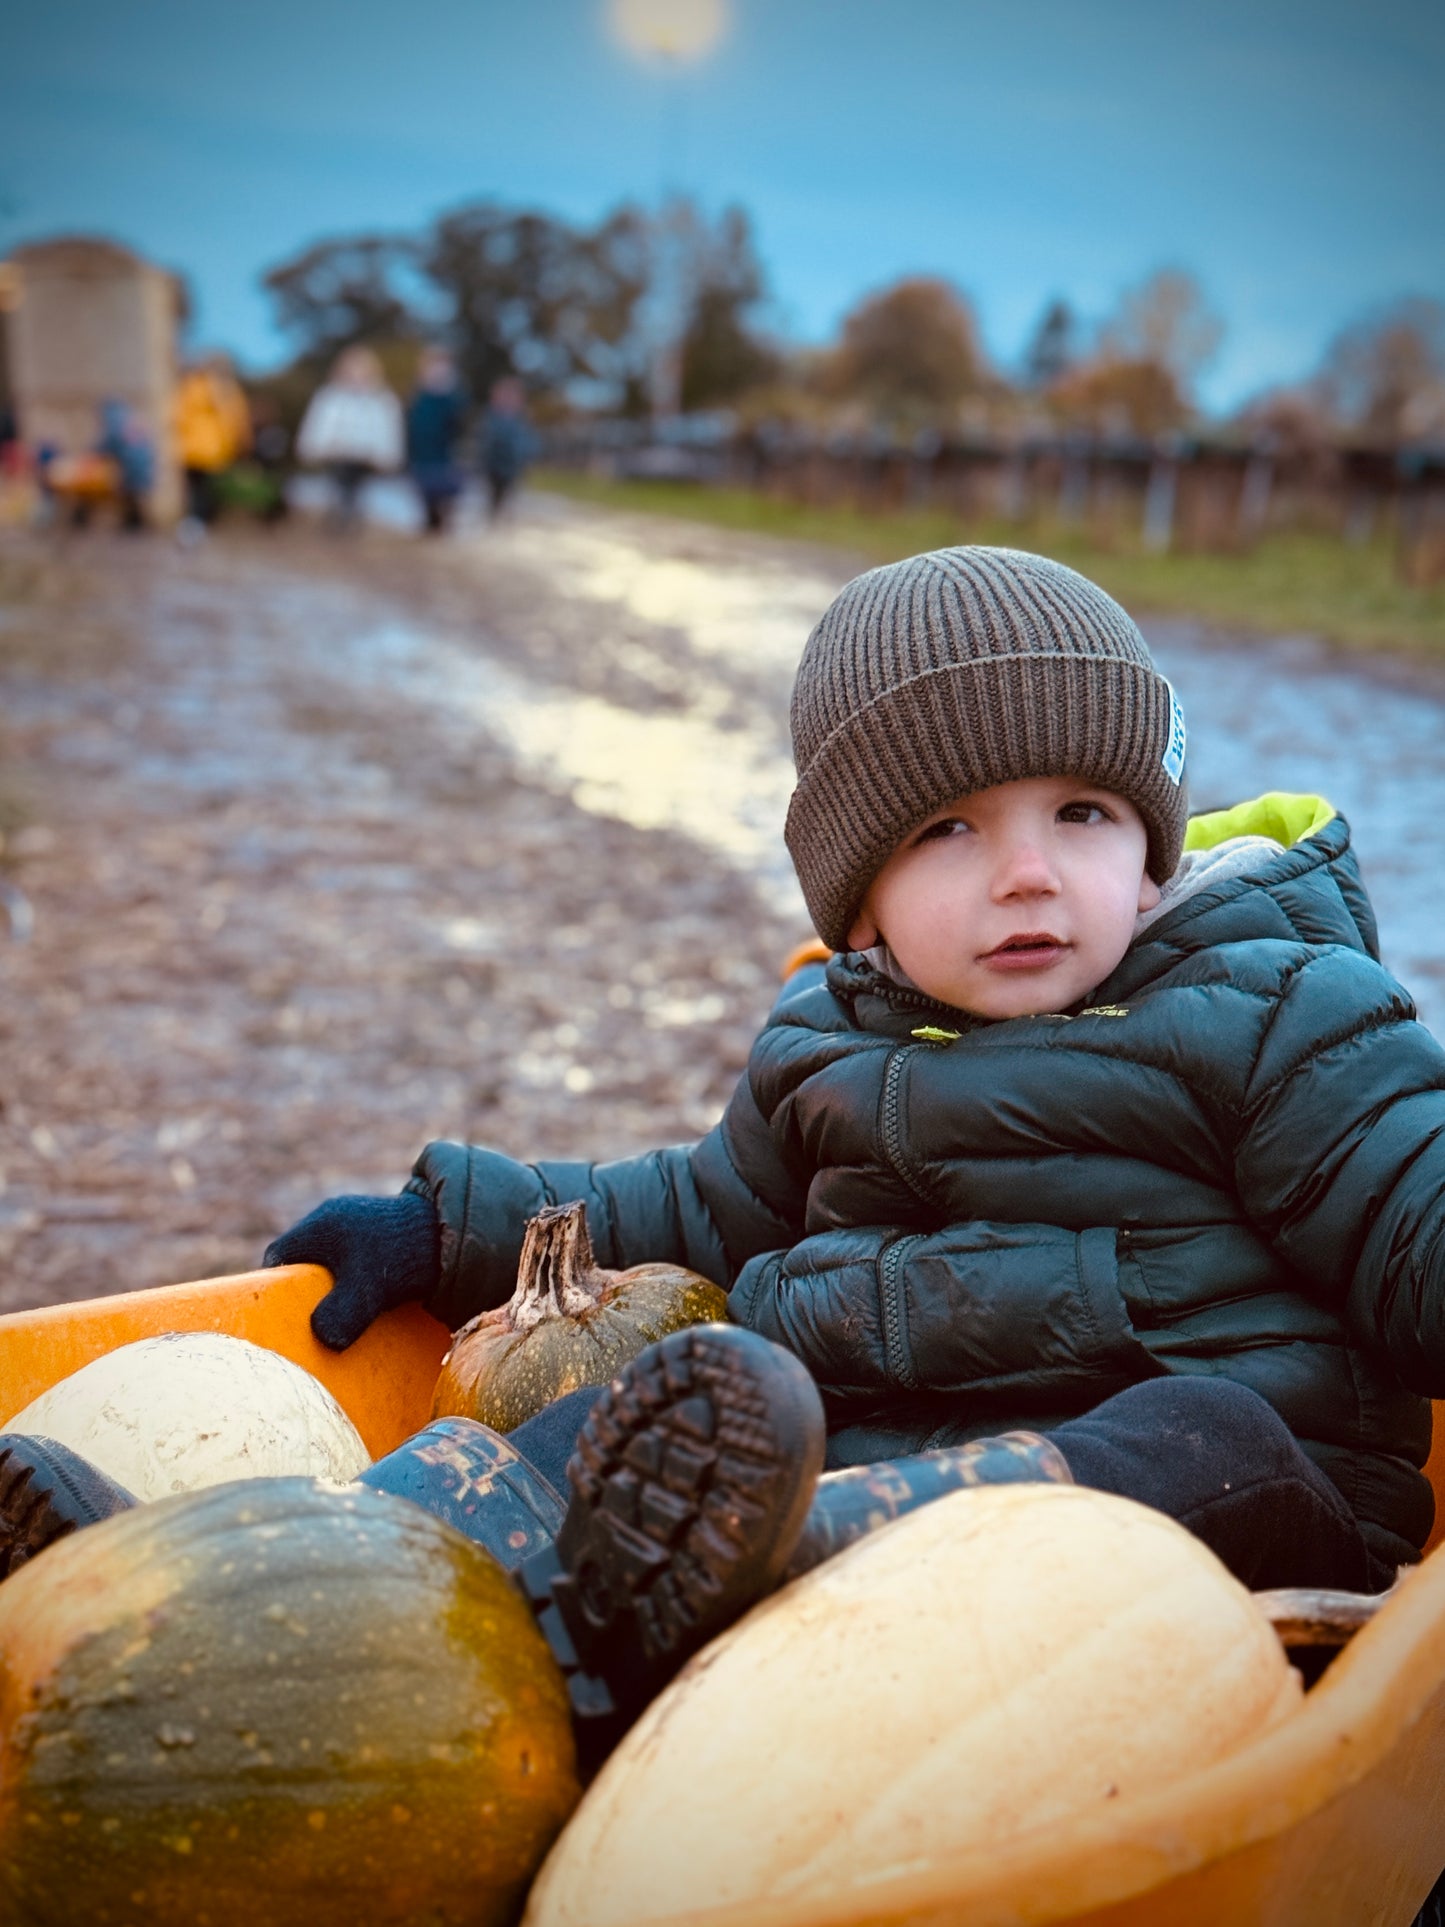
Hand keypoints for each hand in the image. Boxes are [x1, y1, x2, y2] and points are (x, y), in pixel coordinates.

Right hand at [263, 1191, 440, 1351]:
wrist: (451, 1233)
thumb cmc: (402, 1257)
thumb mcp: (369, 1289)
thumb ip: (342, 1313)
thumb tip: (323, 1338)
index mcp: (320, 1226)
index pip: (279, 1256)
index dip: (276, 1285)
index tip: (283, 1313)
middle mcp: (334, 1219)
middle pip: (304, 1259)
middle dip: (305, 1289)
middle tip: (311, 1320)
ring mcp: (358, 1223)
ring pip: (330, 1259)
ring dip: (333, 1285)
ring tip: (341, 1315)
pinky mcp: (380, 1232)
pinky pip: (354, 1257)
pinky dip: (355, 1278)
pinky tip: (366, 1301)